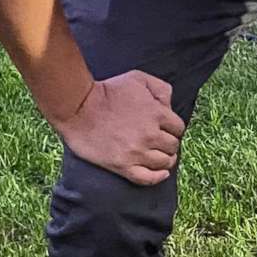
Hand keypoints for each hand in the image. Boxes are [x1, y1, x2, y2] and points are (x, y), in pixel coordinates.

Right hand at [53, 69, 186, 186]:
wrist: (78, 108)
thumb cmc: (107, 91)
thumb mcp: (137, 79)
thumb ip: (160, 89)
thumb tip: (169, 105)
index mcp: (157, 114)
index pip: (178, 128)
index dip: (173, 129)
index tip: (165, 130)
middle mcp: (150, 135)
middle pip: (172, 146)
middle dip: (168, 143)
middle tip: (160, 142)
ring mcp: (137, 152)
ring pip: (164, 162)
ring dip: (165, 159)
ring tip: (158, 156)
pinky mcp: (122, 166)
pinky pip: (148, 178)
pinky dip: (158, 177)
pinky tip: (161, 173)